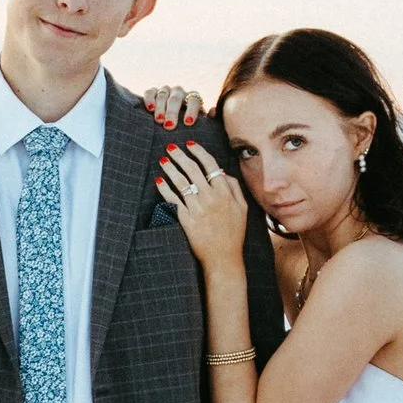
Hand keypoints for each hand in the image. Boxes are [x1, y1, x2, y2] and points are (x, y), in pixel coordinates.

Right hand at [141, 84, 206, 127]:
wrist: (173, 121)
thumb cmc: (188, 126)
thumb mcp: (200, 124)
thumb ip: (208, 120)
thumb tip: (213, 111)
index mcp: (193, 98)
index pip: (194, 101)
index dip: (191, 111)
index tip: (188, 123)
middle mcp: (180, 92)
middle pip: (176, 99)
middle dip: (173, 112)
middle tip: (170, 126)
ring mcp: (166, 91)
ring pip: (163, 95)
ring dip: (160, 108)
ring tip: (159, 120)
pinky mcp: (154, 92)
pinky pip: (150, 92)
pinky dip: (149, 99)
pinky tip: (150, 108)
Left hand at [155, 136, 250, 269]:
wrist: (223, 258)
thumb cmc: (234, 233)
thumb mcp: (243, 208)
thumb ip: (235, 188)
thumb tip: (224, 173)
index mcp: (225, 192)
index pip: (210, 165)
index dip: (199, 152)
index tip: (190, 144)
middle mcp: (211, 197)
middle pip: (192, 170)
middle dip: (180, 156)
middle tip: (171, 147)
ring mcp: (197, 208)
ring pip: (181, 182)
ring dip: (170, 168)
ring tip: (163, 160)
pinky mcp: (186, 219)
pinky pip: (173, 200)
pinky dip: (165, 189)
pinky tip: (159, 181)